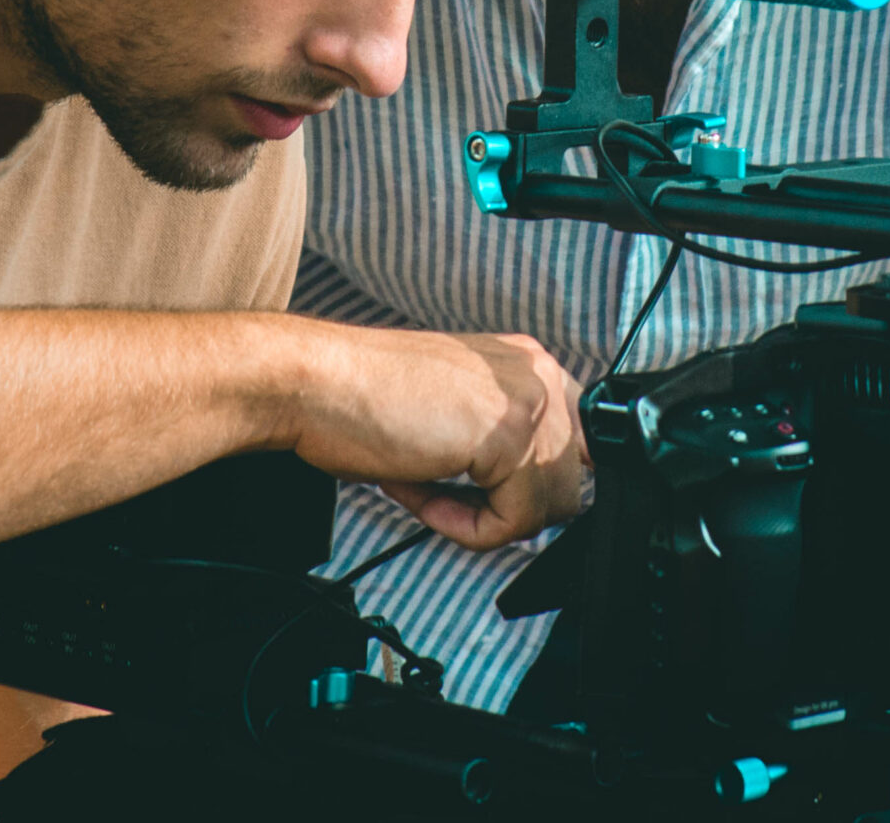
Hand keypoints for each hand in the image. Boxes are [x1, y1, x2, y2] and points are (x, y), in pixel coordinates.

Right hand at [288, 326, 586, 549]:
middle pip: (568, 485)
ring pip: (546, 509)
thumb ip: (503, 438)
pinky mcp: (508, 435)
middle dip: (506, 507)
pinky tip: (419, 490)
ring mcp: (529, 400)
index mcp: (526, 363)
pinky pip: (511, 521)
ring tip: (425, 486)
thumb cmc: (362, 400)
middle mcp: (538, 372)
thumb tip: (539, 496)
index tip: (484, 493)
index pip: (577, 448)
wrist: (312, 382)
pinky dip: (462, 526)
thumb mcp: (454, 411)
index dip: (530, 487)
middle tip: (443, 490)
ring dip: (482, 517)